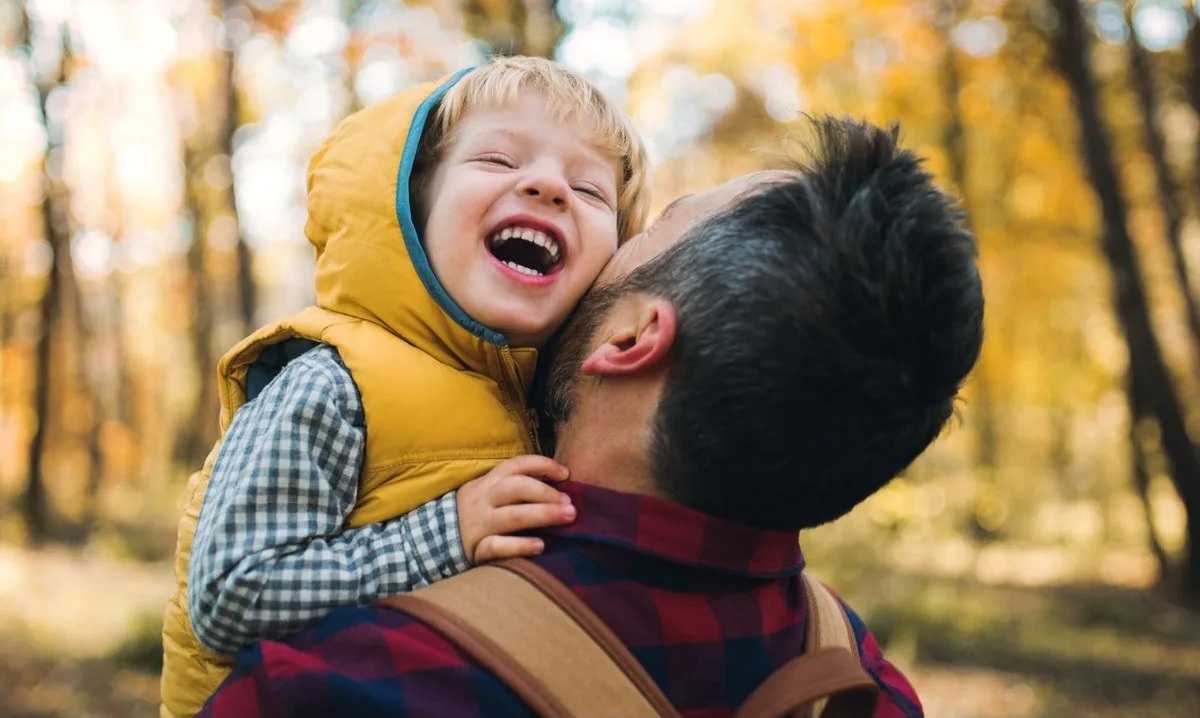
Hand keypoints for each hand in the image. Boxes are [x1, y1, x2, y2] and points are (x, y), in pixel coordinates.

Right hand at [456, 455, 574, 563]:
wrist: (436, 541)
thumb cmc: (479, 515)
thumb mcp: (490, 494)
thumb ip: (516, 489)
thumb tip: (560, 486)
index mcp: (489, 482)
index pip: (516, 464)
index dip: (543, 465)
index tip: (565, 474)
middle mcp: (483, 499)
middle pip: (516, 487)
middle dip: (546, 493)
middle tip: (571, 504)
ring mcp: (479, 524)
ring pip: (511, 516)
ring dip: (542, 515)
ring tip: (567, 517)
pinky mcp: (475, 548)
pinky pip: (497, 546)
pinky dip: (520, 545)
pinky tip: (540, 546)